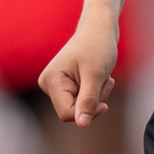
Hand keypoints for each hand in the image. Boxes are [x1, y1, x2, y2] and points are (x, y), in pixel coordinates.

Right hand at [39, 4, 117, 126]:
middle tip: (104, 81)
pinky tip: (99, 78)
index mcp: (50, 80)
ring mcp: (55, 85)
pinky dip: (95, 93)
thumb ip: (88, 101)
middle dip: (94, 101)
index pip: (68, 114)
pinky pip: (82, 101)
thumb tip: (82, 125)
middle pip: (74, 112)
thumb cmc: (98, 46)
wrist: (99, 29)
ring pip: (79, 108)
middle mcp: (48, 83)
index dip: (89, 111)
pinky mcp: (64, 85)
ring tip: (102, 77)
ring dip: (97, 96)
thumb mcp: (96, 75)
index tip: (104, 102)